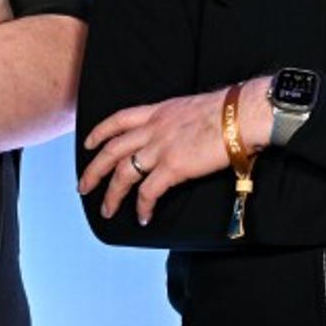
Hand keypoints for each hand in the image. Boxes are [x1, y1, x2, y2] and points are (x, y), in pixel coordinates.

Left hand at [80, 79, 268, 224]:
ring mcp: (161, 147)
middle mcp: (154, 128)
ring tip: (107, 209)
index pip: (120, 119)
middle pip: (112, 150)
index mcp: (160, 111)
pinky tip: (143, 216)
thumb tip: (184, 135)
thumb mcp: (194, 108)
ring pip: (123, 173)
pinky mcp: (173, 166)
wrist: (242, 115)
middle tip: (84, 186)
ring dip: (112, 194)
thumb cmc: (230, 111)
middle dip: (94, 170)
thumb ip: (180, 121)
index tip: (89, 143)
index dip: (100, 132)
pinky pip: (148, 191)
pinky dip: (142, 206)